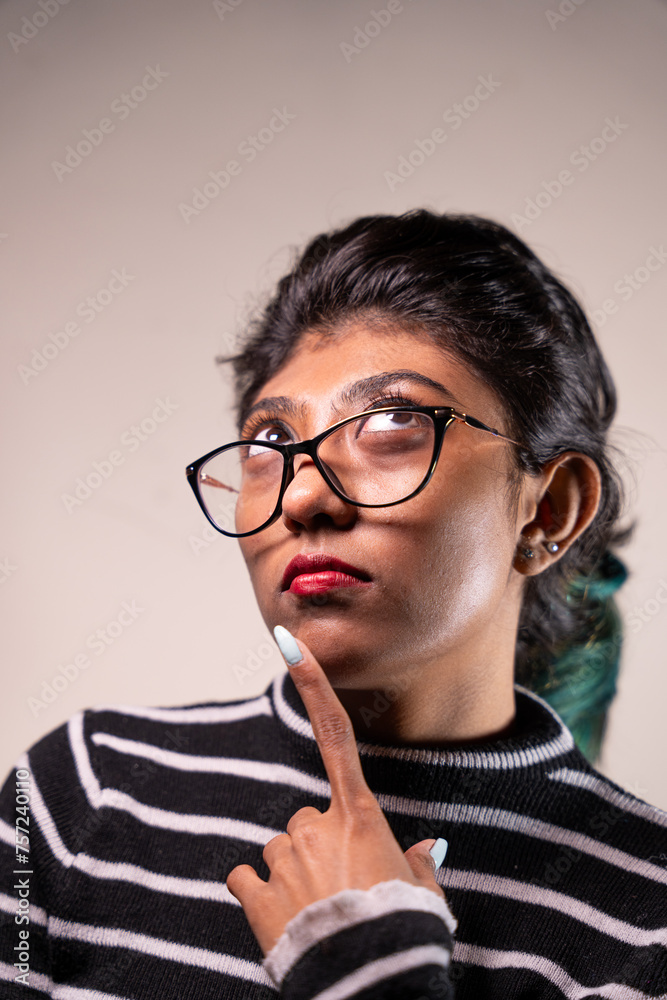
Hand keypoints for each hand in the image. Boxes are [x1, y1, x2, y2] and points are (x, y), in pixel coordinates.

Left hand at [226, 627, 446, 955]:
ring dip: (290, 873)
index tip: (288, 644)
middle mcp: (316, 826)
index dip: (313, 686)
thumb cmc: (401, 933)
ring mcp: (282, 858)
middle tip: (339, 890)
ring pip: (277, 849)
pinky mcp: (254, 892)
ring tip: (317, 912)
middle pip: (304, 820)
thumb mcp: (422, 893)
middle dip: (315, 846)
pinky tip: (279, 917)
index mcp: (359, 817)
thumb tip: (418, 854)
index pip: (335, 735)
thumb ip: (415, 864)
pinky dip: (257, 894)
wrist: (367, 983)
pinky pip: (244, 877)